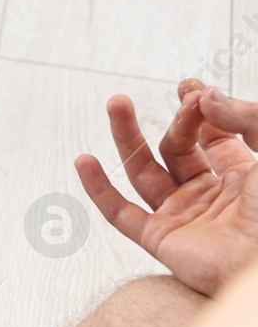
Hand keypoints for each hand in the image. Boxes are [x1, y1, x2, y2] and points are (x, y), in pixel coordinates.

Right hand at [76, 80, 257, 295]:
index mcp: (242, 175)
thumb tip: (204, 97)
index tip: (192, 87)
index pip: (212, 134)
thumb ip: (246, 117)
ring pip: (144, 172)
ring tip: (117, 103)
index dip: (200, 108)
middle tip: (178, 98)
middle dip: (175, 119)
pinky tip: (85, 161)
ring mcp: (182, 216)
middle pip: (177, 148)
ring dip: (126, 137)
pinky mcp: (161, 240)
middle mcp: (209, 195)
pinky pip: (120, 213)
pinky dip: (98, 189)